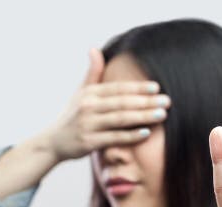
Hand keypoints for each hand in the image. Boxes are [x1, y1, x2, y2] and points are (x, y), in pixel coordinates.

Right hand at [42, 48, 170, 161]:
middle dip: (146, 102)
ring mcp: (88, 125)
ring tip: (162, 114)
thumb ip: (92, 73)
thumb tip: (94, 49)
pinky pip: (114, 138)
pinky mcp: (89, 142)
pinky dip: (131, 135)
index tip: (156, 88)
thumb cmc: (72, 116)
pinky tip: (146, 132)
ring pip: (120, 119)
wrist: (53, 142)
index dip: (137, 87)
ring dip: (143, 116)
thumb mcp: (80, 93)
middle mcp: (88, 107)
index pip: (117, 88)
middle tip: (167, 101)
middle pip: (122, 103)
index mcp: (89, 94)